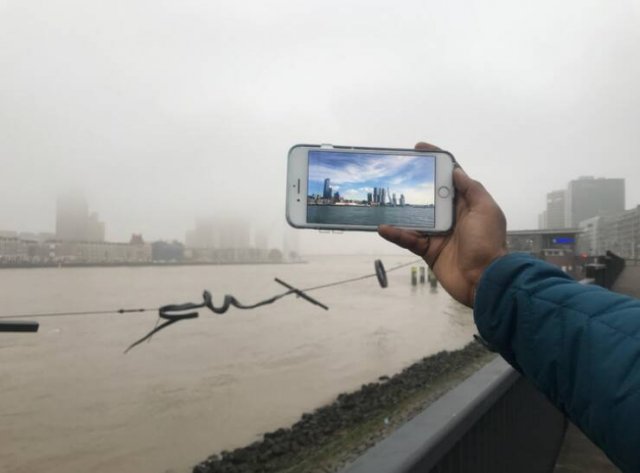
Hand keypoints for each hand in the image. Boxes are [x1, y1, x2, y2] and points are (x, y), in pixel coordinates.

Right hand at [378, 142, 506, 306]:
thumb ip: (471, 189)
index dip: (437, 162)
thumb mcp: (485, 210)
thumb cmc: (487, 242)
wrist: (484, 280)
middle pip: (429, 195)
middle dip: (413, 183)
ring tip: (382, 199)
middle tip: (394, 173)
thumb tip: (455, 171)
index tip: (419, 149)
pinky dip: (396, 233)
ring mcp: (438, 233)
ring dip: (400, 209)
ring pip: (415, 217)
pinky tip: (383, 227)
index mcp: (466, 203)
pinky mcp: (428, 250)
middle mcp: (451, 216)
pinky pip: (409, 239)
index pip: (450, 177)